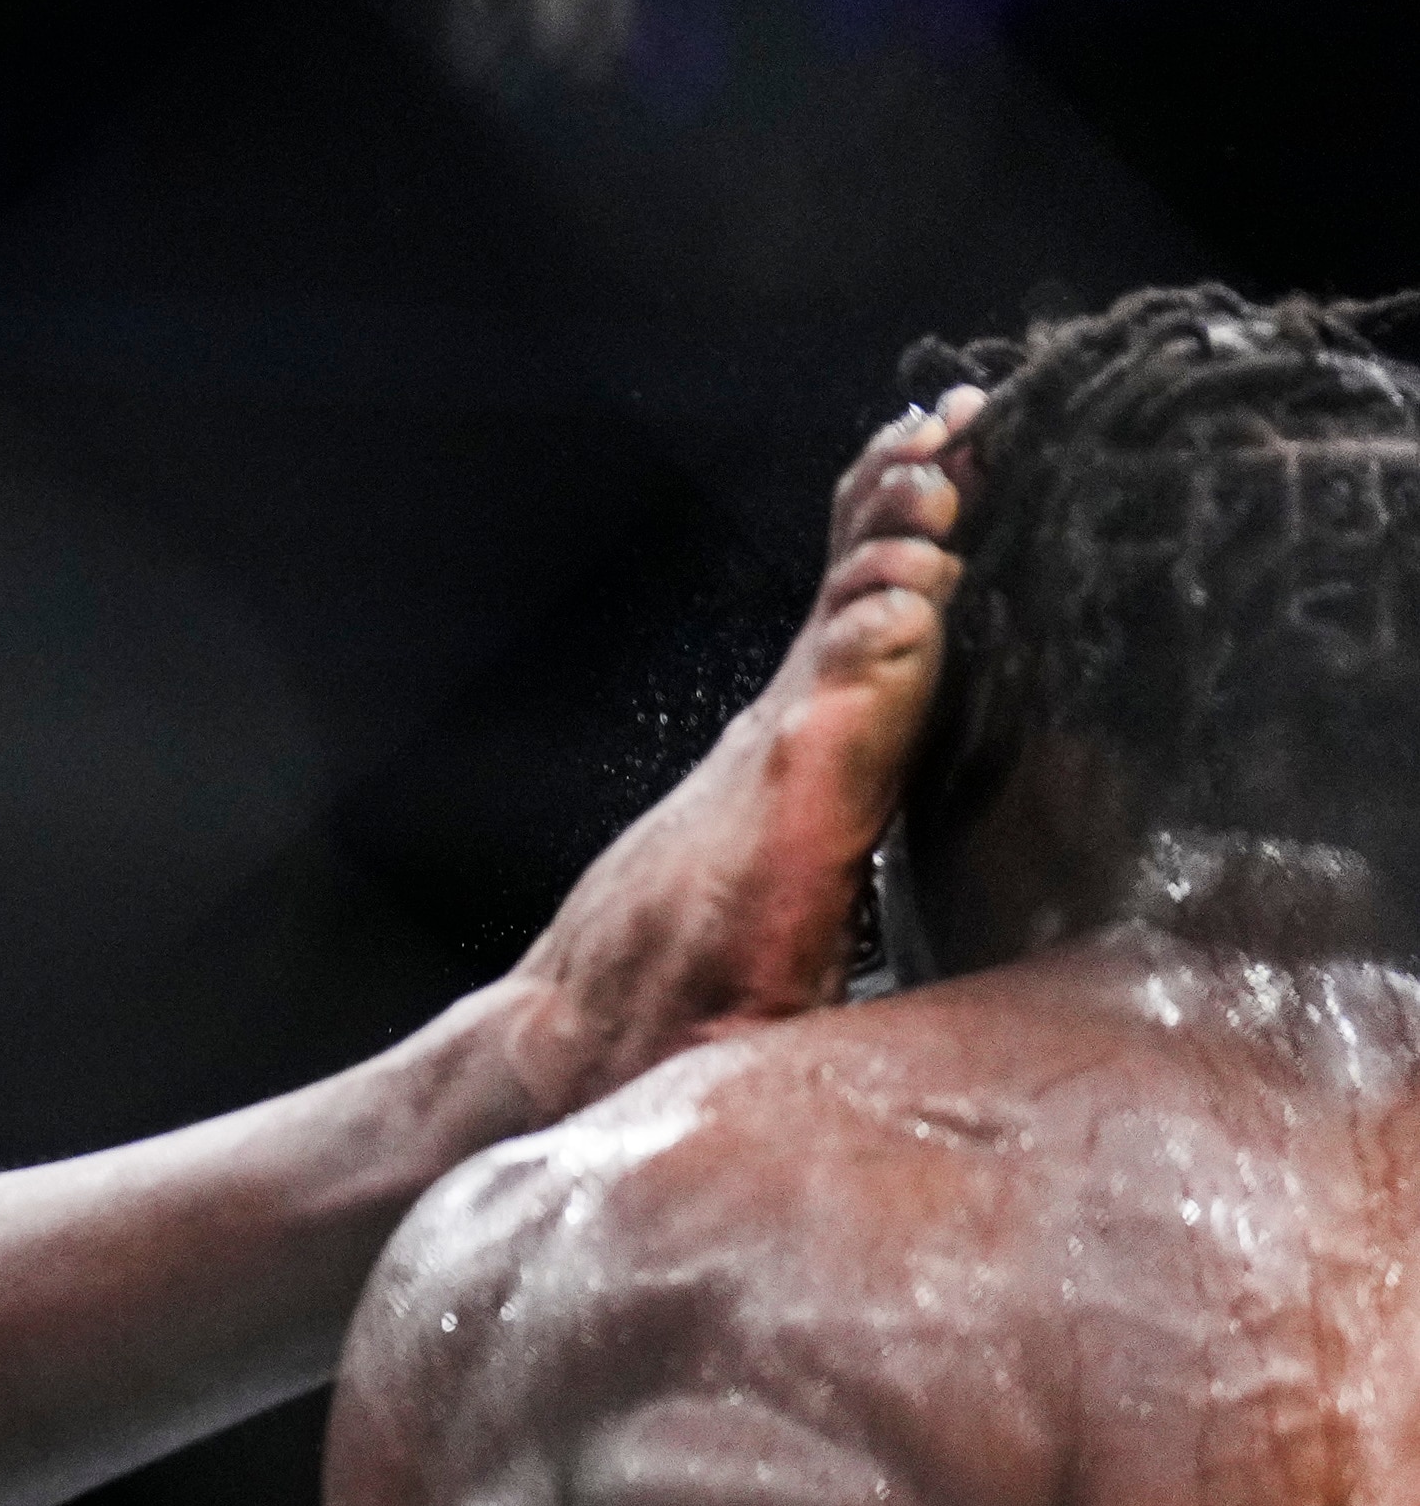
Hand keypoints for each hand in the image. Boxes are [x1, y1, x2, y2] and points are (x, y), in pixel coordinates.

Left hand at [488, 386, 985, 1121]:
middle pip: (840, 638)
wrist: (553, 1054)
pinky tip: (912, 507)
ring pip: (836, 621)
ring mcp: (759, 757)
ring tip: (946, 439)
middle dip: (895, 546)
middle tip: (953, 454)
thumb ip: (812, 1018)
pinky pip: (829, 638)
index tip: (918, 582)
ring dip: (890, 528)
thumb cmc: (663, 1066)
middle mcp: (758, 779)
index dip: (877, 655)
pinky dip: (872, 562)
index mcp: (768, 851)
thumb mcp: (749, 1055)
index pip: (834, 729)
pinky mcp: (764, 759)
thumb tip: (910, 1055)